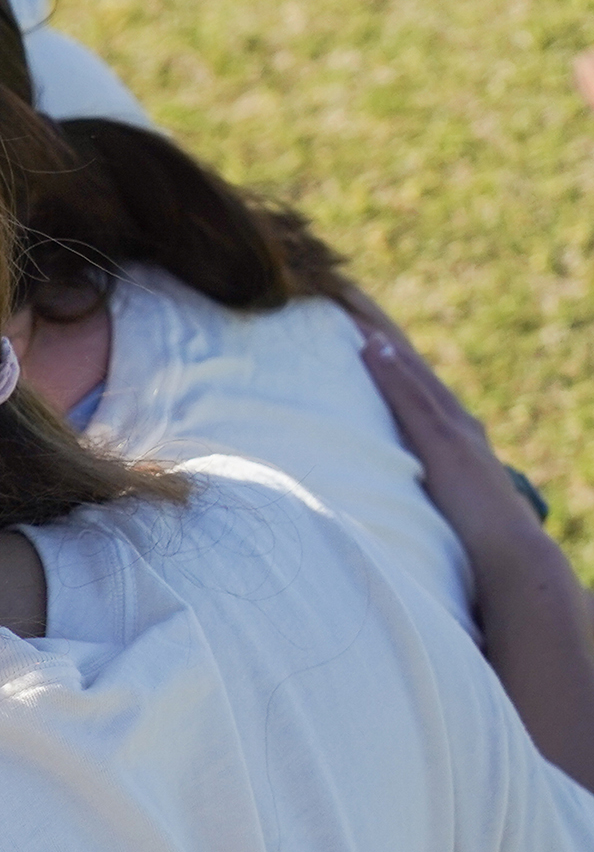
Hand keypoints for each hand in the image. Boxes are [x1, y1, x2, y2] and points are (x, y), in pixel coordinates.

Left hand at [352, 313, 560, 562]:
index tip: (350, 321)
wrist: (511, 560)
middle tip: (340, 291)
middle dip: (375, 327)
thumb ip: (413, 491)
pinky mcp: (447, 446)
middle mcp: (454, 422)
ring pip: (409, 372)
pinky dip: (393, 373)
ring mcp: (453, 430)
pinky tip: (370, 347)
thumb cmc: (471, 544)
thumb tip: (382, 497)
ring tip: (345, 303)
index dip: (381, 350)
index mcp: (450, 435)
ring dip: (378, 336)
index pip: (409, 383)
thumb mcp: (433, 507)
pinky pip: (414, 402)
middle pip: (406, 364)